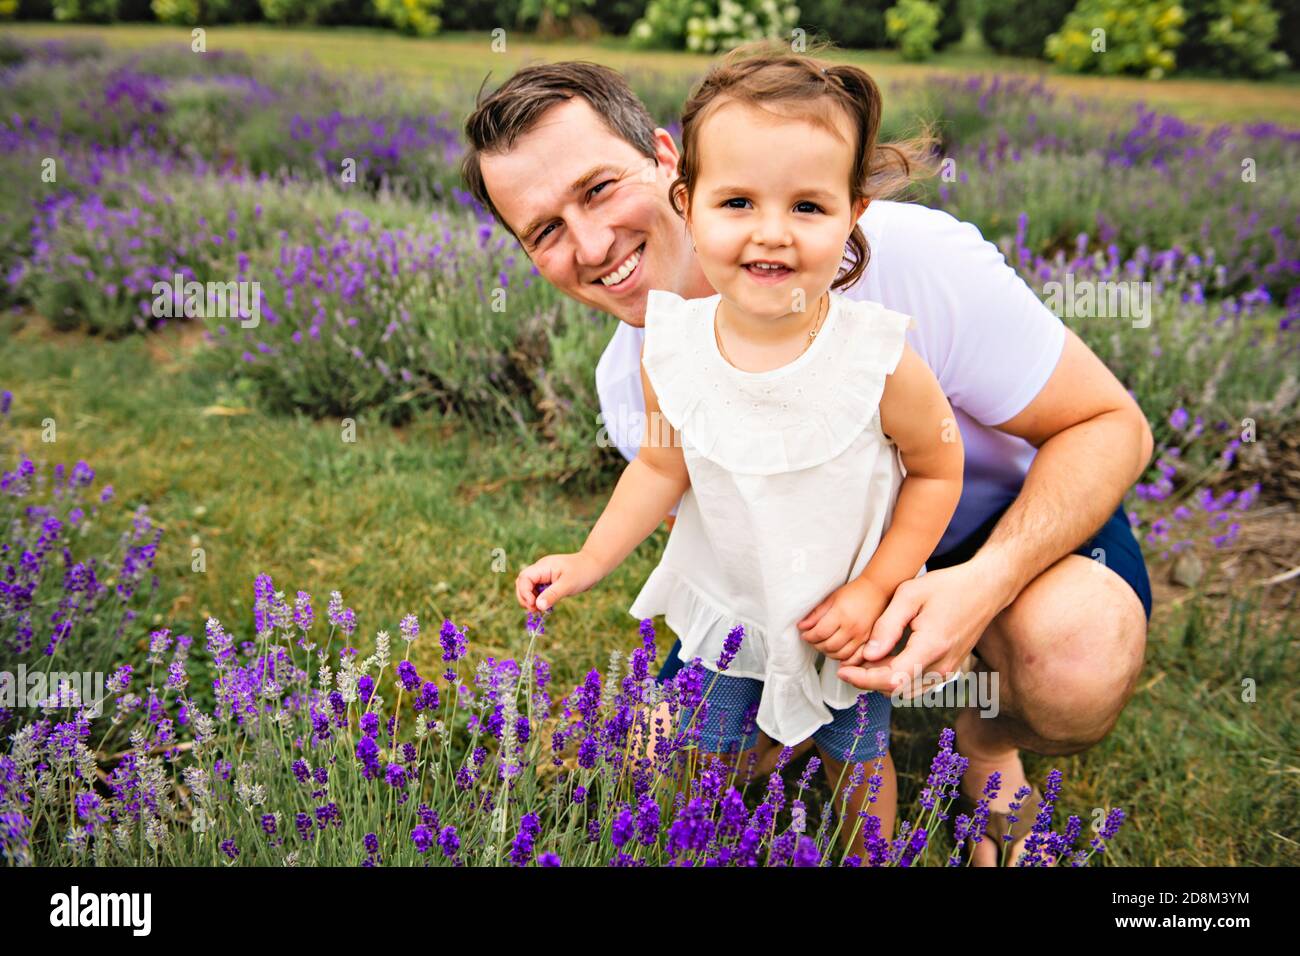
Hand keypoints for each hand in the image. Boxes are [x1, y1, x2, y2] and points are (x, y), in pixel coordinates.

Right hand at [514, 551, 603, 613]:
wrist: (594, 565)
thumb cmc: (583, 572)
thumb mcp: (568, 585)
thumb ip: (552, 595)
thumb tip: (538, 606)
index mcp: (543, 567)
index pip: (524, 578)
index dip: (525, 592)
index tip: (533, 605)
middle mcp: (541, 570)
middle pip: (522, 583)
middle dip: (525, 597)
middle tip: (534, 610)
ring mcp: (544, 576)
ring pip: (529, 588)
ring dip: (531, 600)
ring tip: (539, 610)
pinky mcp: (549, 582)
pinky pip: (538, 591)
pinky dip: (539, 600)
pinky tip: (544, 607)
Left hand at [797, 577, 890, 661]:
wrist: (876, 591)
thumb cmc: (854, 592)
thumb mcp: (831, 598)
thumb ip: (816, 614)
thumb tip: (802, 626)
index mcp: (841, 614)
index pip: (820, 633)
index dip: (809, 636)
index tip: (805, 634)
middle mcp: (852, 628)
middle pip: (829, 646)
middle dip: (816, 645)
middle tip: (812, 639)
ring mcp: (862, 636)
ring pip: (840, 655)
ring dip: (828, 653)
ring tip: (823, 645)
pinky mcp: (869, 642)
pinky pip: (855, 658)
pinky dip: (844, 660)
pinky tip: (838, 653)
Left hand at [834, 559, 1011, 698]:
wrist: (986, 588)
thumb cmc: (948, 586)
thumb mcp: (910, 594)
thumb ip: (887, 626)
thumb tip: (868, 654)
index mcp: (931, 647)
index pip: (891, 678)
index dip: (863, 679)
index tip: (842, 670)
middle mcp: (943, 666)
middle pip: (897, 689)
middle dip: (868, 681)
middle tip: (848, 664)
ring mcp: (949, 670)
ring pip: (907, 691)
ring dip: (883, 682)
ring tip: (865, 663)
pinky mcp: (950, 669)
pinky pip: (919, 684)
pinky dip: (899, 679)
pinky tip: (886, 661)